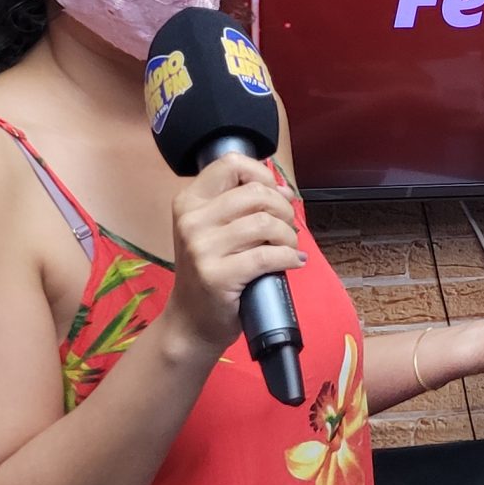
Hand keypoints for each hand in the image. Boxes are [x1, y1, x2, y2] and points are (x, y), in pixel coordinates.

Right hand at [160, 154, 303, 352]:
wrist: (191, 320)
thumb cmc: (210, 271)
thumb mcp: (214, 231)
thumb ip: (242, 206)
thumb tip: (284, 190)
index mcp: (189, 202)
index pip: (230, 164)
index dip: (262, 174)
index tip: (276, 194)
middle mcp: (191, 221)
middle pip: (255, 193)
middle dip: (283, 208)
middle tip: (288, 227)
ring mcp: (201, 249)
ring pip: (264, 223)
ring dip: (289, 235)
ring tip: (290, 246)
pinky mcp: (217, 276)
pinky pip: (267, 256)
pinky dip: (289, 257)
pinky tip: (294, 261)